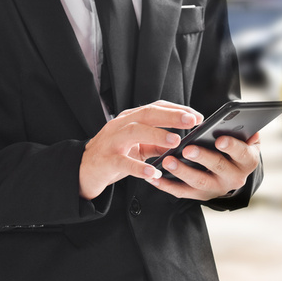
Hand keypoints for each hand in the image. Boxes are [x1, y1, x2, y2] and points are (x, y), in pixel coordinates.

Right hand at [79, 100, 203, 199]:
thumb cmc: (116, 154)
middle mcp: (121, 125)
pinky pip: (123, 162)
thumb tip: (183, 141)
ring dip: (156, 134)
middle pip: (147, 114)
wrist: (84, 169)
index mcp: (131, 118)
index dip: (177, 110)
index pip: (156, 107)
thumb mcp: (139, 146)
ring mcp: (112, 141)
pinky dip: (139, 167)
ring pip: (134, 132)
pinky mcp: (106, 160)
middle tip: (191, 121)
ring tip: (176, 141)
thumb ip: (158, 142)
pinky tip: (153, 173)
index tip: (197, 116)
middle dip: (171, 116)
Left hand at [149, 133, 260, 199]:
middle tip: (187, 149)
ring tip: (167, 160)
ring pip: (198, 182)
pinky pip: (182, 192)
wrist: (233, 172)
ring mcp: (217, 189)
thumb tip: (237, 122)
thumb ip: (244, 131)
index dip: (232, 147)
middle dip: (202, 158)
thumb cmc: (237, 148)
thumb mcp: (246, 140)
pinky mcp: (201, 195)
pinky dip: (167, 185)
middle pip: (219, 167)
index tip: (219, 139)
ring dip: (182, 171)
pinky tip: (155, 177)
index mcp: (247, 161)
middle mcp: (235, 178)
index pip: (242, 153)